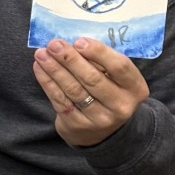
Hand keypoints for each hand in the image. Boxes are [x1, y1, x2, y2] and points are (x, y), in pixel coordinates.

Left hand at [33, 37, 148, 147]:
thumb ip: (102, 63)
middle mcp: (121, 106)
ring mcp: (99, 118)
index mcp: (135, 89)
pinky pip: (60, 100)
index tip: (79, 41)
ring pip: (74, 89)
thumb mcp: (116, 79)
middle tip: (54, 44)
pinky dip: (47, 82)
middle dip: (70, 59)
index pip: (120, 67)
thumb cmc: (108, 93)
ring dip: (55, 69)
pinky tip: (39, 68)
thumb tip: (73, 43)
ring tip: (42, 54)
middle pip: (92, 78)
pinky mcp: (78, 125)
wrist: (103, 132)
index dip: (99, 53)